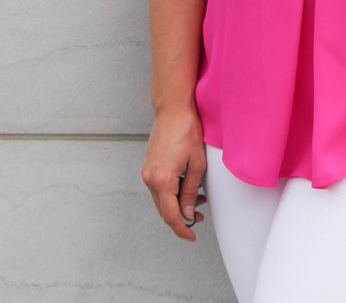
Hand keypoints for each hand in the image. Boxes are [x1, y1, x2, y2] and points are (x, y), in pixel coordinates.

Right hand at [141, 106, 207, 241]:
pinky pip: (158, 188)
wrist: (173, 110)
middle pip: (163, 210)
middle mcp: (149, 179)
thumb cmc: (187, 131)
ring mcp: (147, 172)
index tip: (191, 236)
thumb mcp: (197, 163)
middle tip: (199, 217)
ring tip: (197, 200)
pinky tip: (186, 188)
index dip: (182, 229)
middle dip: (180, 218)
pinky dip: (171, 193)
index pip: (171, 215)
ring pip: (161, 200)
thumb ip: (191, 191)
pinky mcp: (148, 166)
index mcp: (162, 180)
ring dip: (177, 205)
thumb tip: (188, 212)